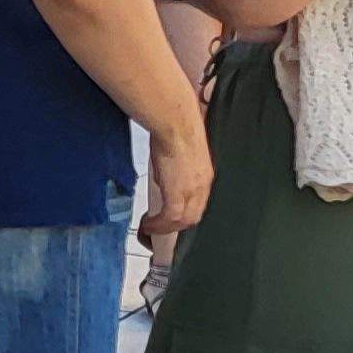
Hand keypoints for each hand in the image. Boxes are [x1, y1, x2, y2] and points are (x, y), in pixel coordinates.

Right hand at [140, 124, 212, 242]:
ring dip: (165, 228)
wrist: (175, 125)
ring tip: (150, 228)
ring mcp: (191, 192)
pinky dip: (158, 225)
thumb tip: (165, 175)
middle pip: (193, 217)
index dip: (185, 214)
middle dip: (175, 226)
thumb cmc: (175, 128)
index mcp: (205, 176)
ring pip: (183, 222)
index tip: (170, 217)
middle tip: (159, 228)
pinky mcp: (177, 194)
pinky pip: (169, 219)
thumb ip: (175, 168)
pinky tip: (147, 224)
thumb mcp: (179, 152)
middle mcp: (202, 186)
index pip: (198, 204)